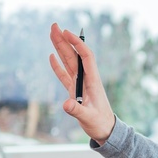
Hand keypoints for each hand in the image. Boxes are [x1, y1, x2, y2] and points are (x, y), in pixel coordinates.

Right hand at [48, 23, 115, 142]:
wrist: (106, 131)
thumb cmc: (100, 124)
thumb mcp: (88, 118)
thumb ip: (76, 111)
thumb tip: (65, 104)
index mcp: (92, 81)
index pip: (85, 57)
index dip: (77, 43)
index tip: (66, 32)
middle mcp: (86, 79)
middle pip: (74, 55)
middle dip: (64, 40)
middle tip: (54, 26)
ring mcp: (79, 84)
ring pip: (68, 62)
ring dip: (60, 48)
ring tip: (52, 34)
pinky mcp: (74, 91)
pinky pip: (65, 75)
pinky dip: (58, 66)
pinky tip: (51, 56)